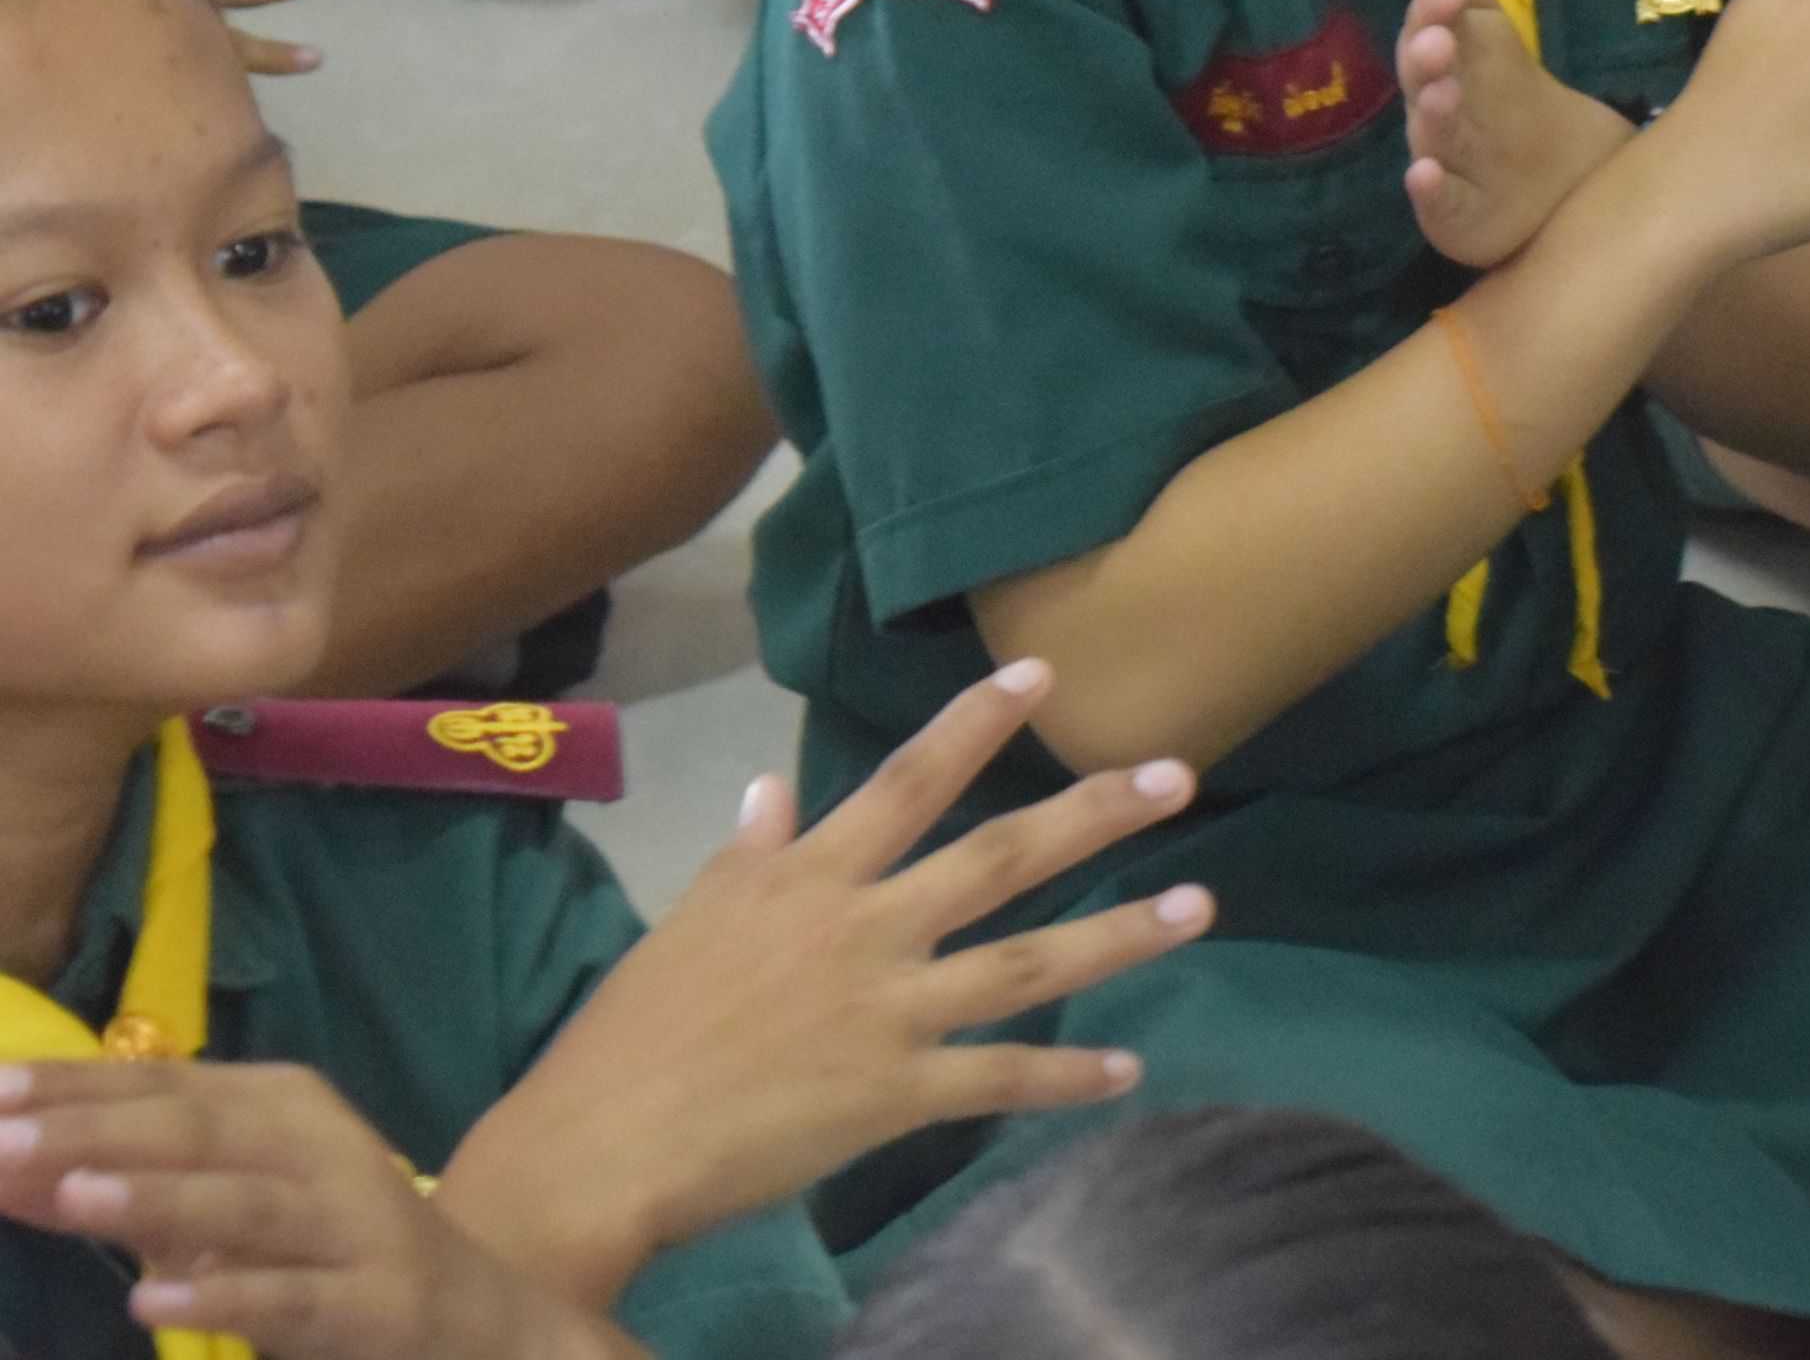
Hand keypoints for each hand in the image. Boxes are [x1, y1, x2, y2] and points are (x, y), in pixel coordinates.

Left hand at [0, 1058, 627, 1359]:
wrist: (469, 1317)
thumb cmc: (321, 1248)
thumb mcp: (222, 1208)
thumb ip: (122, 1187)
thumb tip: (5, 1164)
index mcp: (284, 1107)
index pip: (166, 1086)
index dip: (77, 1089)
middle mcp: (323, 1150)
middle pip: (201, 1134)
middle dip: (96, 1137)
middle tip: (1, 1142)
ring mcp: (353, 1224)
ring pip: (247, 1206)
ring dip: (158, 1199)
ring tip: (71, 1199)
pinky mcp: (372, 1302)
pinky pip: (289, 1298)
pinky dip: (222, 1297)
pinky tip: (152, 1302)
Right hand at [436, 660, 1212, 1304]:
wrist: (600, 1144)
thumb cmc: (635, 1033)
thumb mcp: (688, 921)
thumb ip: (748, 855)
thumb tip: (769, 786)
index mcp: (808, 879)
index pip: (907, 781)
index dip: (977, 724)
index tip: (1044, 674)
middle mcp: (863, 930)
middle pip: (997, 857)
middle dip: (1092, 813)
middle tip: (1179, 775)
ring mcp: (887, 1010)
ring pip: (1026, 962)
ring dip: (1119, 935)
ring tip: (1199, 904)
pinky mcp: (894, 1093)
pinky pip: (998, 1079)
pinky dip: (1065, 1077)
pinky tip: (1128, 1069)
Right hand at [1393, 0, 1635, 267]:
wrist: (1553, 175)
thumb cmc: (1502, 90)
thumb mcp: (1484, 27)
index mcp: (1444, 59)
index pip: (1432, 27)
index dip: (1436, 9)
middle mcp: (1435, 108)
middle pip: (1425, 82)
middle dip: (1428, 58)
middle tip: (1440, 39)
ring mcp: (1444, 160)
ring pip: (1432, 137)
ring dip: (1431, 115)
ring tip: (1440, 93)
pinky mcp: (1454, 212)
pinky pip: (1438, 202)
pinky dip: (1428, 190)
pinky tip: (1422, 175)